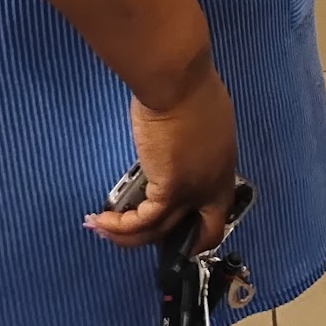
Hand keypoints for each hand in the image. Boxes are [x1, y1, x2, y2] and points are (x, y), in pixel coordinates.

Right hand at [89, 63, 237, 251]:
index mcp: (223, 161)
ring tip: (107, 230)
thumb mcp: (201, 118)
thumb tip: (175, 147)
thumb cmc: (187, 85)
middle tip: (149, 237)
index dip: (199, 220)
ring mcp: (194, 188)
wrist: (177, 81)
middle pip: (208, 232)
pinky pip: (144, 221)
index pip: (219, 205)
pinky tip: (102, 221)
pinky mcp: (170, 189)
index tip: (175, 221)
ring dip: (133, 236)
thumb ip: (193, 141)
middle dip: (182, 244)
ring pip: (164, 231)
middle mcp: (214, 181)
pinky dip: (121, 226)